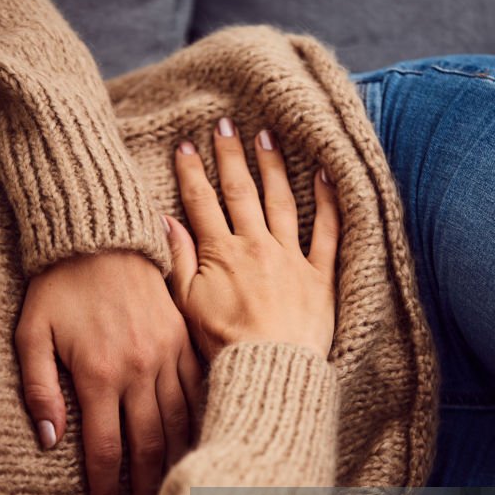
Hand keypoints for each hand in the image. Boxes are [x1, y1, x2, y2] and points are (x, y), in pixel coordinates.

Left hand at [15, 251, 202, 494]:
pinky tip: (197, 445)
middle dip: (144, 490)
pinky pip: (198, 390)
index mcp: (100, 374)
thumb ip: (39, 389)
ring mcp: (168, 354)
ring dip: (175, 463)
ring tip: (171, 494)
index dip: (106, 491)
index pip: (107, 450)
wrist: (101, 236)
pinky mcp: (185, 339)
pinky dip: (199, 422)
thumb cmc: (59, 287)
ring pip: (180, 423)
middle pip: (148, 446)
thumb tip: (50, 440)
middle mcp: (140, 369)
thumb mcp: (31, 335)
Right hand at [164, 118, 338, 361]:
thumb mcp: (187, 305)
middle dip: (231, 156)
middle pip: (241, 192)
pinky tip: (325, 174)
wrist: (268, 369)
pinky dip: (328, 202)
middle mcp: (256, 247)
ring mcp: (290, 258)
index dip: (192, 172)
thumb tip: (166, 221)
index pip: (202, 202)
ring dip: (273, 167)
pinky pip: (327, 232)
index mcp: (221, 254)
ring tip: (267, 138)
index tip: (186, 145)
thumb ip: (179, 260)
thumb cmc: (223, 345)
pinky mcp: (319, 275)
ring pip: (281, 202)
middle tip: (226, 125)